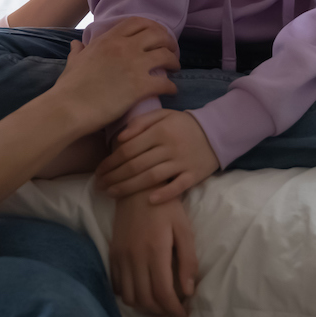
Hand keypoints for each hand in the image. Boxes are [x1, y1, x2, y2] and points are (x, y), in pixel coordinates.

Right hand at [52, 18, 178, 133]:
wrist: (68, 108)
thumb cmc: (68, 88)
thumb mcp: (73, 63)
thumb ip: (78, 51)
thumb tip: (76, 44)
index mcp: (109, 39)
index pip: (138, 22)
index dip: (152, 27)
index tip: (157, 36)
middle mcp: (124, 47)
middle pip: (158, 35)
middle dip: (168, 42)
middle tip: (171, 51)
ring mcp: (134, 66)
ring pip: (166, 56)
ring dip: (174, 62)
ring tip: (174, 69)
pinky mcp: (140, 87)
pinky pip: (166, 82)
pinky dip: (172, 87)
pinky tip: (171, 91)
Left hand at [97, 109, 219, 203]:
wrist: (217, 131)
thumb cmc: (183, 124)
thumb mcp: (163, 115)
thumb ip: (140, 122)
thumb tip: (120, 138)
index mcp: (160, 131)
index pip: (129, 149)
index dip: (110, 162)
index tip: (98, 171)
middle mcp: (169, 147)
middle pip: (136, 165)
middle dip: (114, 177)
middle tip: (99, 186)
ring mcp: (182, 162)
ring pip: (151, 177)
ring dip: (129, 187)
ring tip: (111, 194)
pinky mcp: (194, 175)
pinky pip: (177, 187)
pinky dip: (163, 194)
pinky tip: (149, 201)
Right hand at [110, 192, 197, 316]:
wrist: (137, 187)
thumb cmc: (165, 206)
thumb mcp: (184, 228)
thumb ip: (188, 260)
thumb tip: (188, 290)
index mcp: (156, 251)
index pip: (163, 293)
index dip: (173, 310)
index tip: (182, 316)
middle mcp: (135, 257)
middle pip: (145, 299)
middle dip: (160, 311)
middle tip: (172, 310)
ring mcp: (121, 256)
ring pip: (129, 296)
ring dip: (144, 305)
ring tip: (158, 302)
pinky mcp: (113, 253)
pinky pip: (116, 285)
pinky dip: (129, 294)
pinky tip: (141, 289)